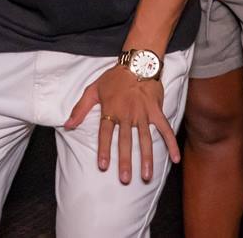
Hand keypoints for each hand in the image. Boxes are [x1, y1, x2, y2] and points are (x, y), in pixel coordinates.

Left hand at [65, 63, 178, 183]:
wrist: (137, 63)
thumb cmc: (113, 78)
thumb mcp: (92, 90)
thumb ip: (80, 109)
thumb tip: (67, 125)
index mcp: (111, 110)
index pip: (106, 133)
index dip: (104, 149)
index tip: (103, 166)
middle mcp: (127, 114)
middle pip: (125, 140)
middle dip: (125, 161)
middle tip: (125, 178)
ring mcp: (143, 113)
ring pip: (145, 139)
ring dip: (146, 158)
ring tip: (147, 175)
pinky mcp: (156, 111)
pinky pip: (165, 129)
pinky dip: (172, 143)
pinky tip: (175, 158)